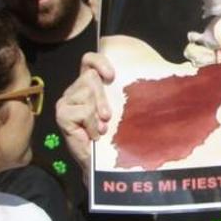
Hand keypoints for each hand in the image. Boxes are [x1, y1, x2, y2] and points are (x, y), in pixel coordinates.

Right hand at [56, 52, 115, 185]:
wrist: (100, 160)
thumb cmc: (114, 132)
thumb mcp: (122, 106)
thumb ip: (125, 89)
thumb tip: (158, 69)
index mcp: (89, 84)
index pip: (88, 59)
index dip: (100, 62)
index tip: (111, 77)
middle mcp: (74, 89)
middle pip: (91, 77)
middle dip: (104, 98)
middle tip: (107, 117)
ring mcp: (65, 101)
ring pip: (88, 94)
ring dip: (98, 113)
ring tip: (100, 126)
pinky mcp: (62, 114)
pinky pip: (84, 111)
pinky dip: (93, 125)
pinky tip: (93, 134)